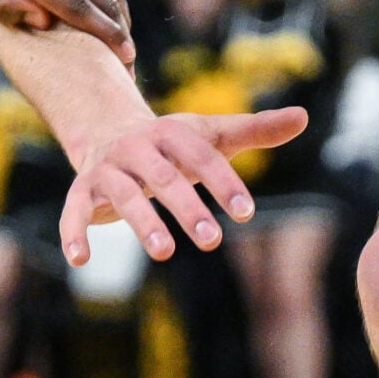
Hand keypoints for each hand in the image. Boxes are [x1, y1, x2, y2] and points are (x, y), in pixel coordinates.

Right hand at [60, 107, 307, 263]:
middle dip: (187, 207)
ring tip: (165, 253)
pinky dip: (74, 233)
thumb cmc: (173, 144)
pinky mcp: (82, 191)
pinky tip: (80, 261)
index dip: (224, 182)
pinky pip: (74, 212)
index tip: (247, 213)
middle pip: (164, 178)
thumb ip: (255, 130)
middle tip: (212, 240)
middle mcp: (138, 148)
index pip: (201, 157)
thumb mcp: (211, 136)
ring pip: (125, 197)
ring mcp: (108, 170)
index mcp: (172, 133)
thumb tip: (304, 116)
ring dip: (143, 223)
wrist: (109, 133)